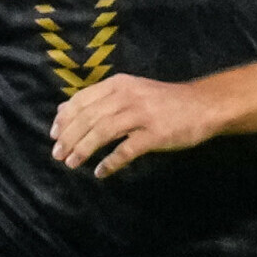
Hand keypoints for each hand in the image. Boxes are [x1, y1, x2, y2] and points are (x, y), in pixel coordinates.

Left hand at [48, 73, 226, 177]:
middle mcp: (127, 96)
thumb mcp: (131, 91)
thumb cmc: (163, 101)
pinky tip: (101, 172)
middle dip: (69, 137)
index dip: (64, 119)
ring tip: (72, 163)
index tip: (53, 135)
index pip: (81, 100)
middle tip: (58, 155)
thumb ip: (100, 99)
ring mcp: (142, 115)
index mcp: (118, 85)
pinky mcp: (155, 135)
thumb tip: (64, 109)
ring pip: (102, 132)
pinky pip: (126, 150)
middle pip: (88, 118)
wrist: (203, 105)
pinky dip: (110, 162)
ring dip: (83, 149)